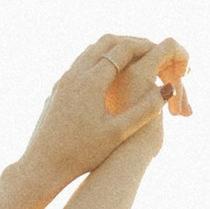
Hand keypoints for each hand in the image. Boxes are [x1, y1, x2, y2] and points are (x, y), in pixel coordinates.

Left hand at [17, 35, 189, 195]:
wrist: (41, 166)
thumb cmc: (81, 154)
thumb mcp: (119, 133)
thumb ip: (145, 109)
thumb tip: (168, 88)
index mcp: (92, 81)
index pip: (124, 49)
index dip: (147, 47)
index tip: (162, 52)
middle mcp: (75, 74)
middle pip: (107, 42)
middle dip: (131, 43)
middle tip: (151, 51)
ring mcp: (64, 79)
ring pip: (91, 50)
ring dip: (114, 50)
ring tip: (134, 60)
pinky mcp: (57, 88)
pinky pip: (81, 62)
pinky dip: (100, 60)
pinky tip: (109, 77)